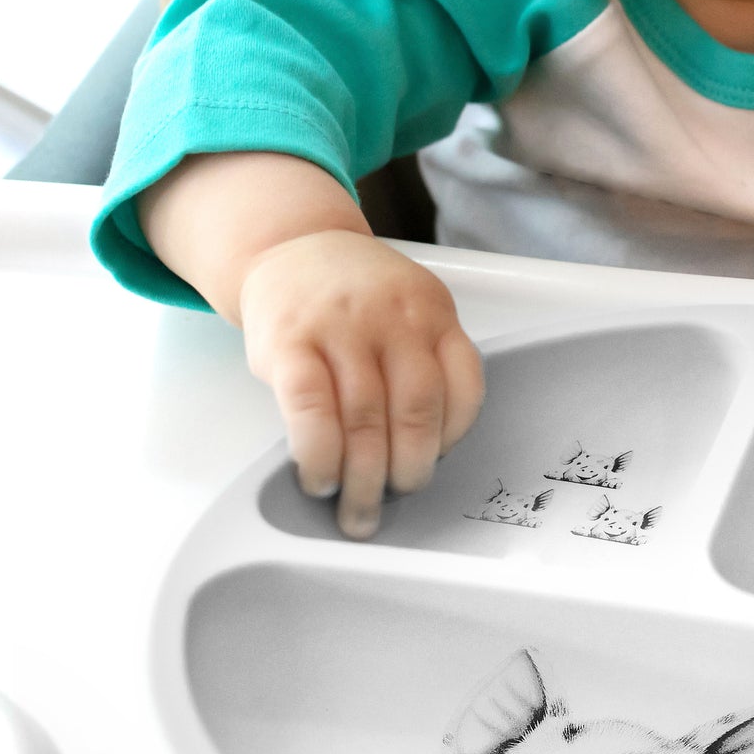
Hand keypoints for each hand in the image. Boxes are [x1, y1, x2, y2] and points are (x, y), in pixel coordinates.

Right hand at [235, 230, 484, 536]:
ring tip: (357, 508)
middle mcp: (393, 316)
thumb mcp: (408, 308)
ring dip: (363, 478)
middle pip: (416, 410)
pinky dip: (319, 456)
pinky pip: (310, 410)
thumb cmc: (354, 294)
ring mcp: (340, 326)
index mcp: (433, 311)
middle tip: (396, 497)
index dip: (452, 438)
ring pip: (364, 419)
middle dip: (409, 471)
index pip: (463, 387)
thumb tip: (422, 450)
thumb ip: (424, 362)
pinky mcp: (289, 341)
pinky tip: (320, 479)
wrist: (293, 245)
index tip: (435, 463)